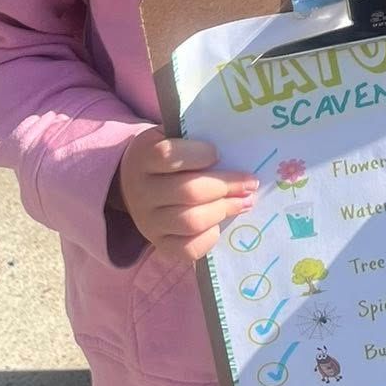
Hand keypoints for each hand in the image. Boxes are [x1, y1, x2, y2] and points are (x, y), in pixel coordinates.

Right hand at [114, 128, 259, 261]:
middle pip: (188, 192)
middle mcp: (142, 192)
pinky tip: (220, 223)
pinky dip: (209, 238)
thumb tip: (237, 141)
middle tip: (250, 183)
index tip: (218, 153)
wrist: (135, 184)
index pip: (168, 156)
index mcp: (144, 158)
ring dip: (224, 210)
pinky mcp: (159, 244)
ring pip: (191, 222)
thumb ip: (197, 135)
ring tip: (245, 201)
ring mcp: (148, 222)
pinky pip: (188, 249)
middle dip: (227, 186)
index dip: (199, 154)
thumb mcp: (172, 137)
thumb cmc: (166, 156)